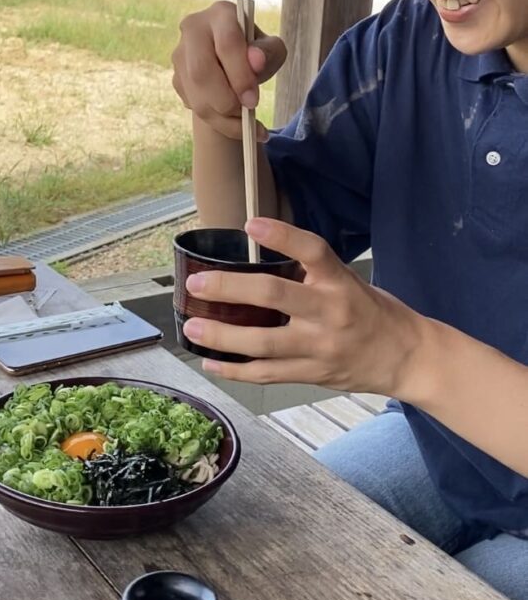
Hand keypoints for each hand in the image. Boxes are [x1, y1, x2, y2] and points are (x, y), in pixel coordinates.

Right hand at [172, 0, 285, 140]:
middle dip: (226, 100)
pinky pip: (194, 106)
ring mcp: (180, 55)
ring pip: (195, 95)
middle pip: (201, 71)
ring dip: (222, 118)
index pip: (227, 43)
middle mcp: (193, 30)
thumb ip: (269, 52)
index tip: (253, 100)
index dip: (240, 75)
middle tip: (248, 113)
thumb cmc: (256, 53)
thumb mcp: (272, 50)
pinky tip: (235, 123)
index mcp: (221, 14)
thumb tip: (255, 61)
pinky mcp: (176, 78)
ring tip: (248, 127)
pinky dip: (217, 122)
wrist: (233, 65)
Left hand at [182, 218, 426, 397]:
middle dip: (228, 289)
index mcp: (340, 282)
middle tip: (196, 284)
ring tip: (193, 327)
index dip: (282, 235)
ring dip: (222, 335)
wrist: (406, 357)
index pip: (312, 250)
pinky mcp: (313, 374)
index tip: (251, 224)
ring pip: (263, 343)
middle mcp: (330, 312)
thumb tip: (258, 257)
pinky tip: (210, 362)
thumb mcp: (349, 281)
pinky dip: (235, 370)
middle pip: (273, 296)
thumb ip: (311, 274)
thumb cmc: (373, 312)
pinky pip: (267, 374)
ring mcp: (320, 347)